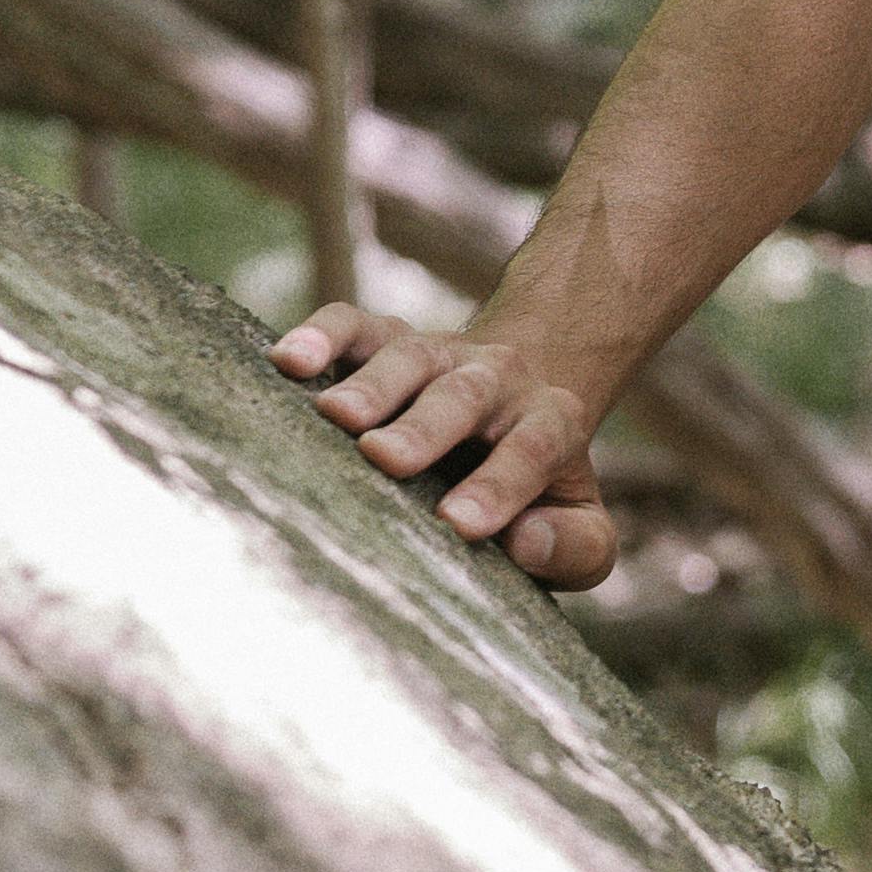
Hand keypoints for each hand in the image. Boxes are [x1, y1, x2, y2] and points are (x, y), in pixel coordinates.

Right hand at [270, 300, 619, 588]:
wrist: (524, 396)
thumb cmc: (542, 489)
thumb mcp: (584, 528)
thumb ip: (575, 546)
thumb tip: (526, 541)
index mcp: (550, 424)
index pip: (533, 448)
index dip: (500, 484)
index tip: (460, 523)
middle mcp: (496, 381)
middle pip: (466, 395)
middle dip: (426, 426)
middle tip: (385, 457)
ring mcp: (438, 356)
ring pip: (408, 356)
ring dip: (373, 384)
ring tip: (334, 414)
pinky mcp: (387, 340)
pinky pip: (356, 325)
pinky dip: (323, 333)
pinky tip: (287, 358)